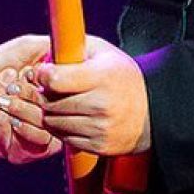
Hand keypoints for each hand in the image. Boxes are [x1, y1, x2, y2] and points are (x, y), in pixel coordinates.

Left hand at [26, 35, 151, 156]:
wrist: (152, 110)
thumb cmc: (121, 76)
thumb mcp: (101, 52)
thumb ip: (72, 48)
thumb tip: (41, 56)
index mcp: (102, 76)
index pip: (54, 79)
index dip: (43, 75)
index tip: (45, 73)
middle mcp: (102, 104)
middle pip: (50, 103)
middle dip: (45, 95)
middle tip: (51, 89)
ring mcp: (101, 128)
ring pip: (54, 123)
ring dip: (51, 113)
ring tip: (62, 102)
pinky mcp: (99, 146)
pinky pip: (65, 138)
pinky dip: (62, 128)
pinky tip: (72, 117)